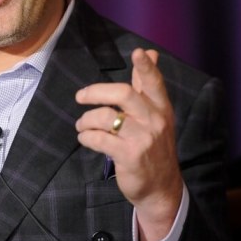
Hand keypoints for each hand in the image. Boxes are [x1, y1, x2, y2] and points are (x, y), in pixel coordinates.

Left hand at [74, 49, 181, 240]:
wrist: (161, 188)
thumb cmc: (153, 146)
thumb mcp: (155, 116)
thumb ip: (146, 86)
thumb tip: (150, 52)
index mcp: (160, 109)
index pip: (154, 83)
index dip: (146, 67)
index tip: (139, 52)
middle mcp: (154, 121)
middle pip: (124, 94)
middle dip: (96, 92)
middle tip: (80, 96)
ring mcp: (142, 139)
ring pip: (106, 117)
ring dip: (86, 119)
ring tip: (82, 125)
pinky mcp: (129, 156)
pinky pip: (100, 139)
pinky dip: (86, 136)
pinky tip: (85, 138)